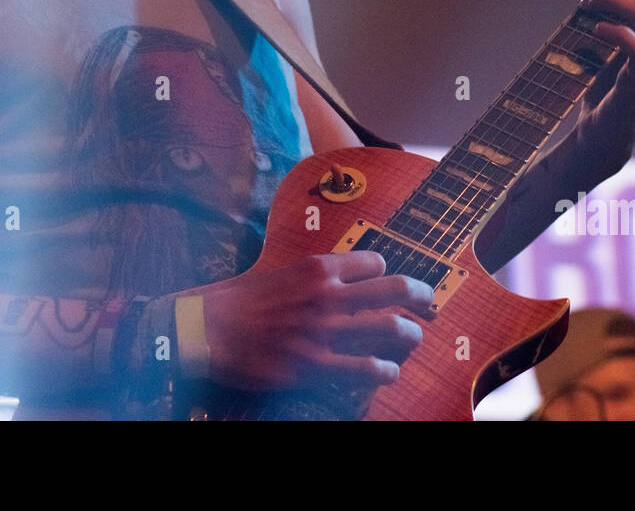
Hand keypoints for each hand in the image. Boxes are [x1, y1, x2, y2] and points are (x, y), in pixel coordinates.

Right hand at [197, 252, 433, 391]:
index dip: (386, 273)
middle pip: (397, 289)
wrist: (206, 329)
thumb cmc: (239, 300)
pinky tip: (387, 373)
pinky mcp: (314, 363)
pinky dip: (385, 371)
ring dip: (410, 336)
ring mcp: (324, 330)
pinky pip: (365, 368)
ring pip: (391, 328)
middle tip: (428, 305)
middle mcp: (328, 294)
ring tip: (412, 340)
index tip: (388, 284)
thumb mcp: (281, 273)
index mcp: (318, 267)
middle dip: (421, 297)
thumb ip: (313, 277)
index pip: (376, 262)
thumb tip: (338, 280)